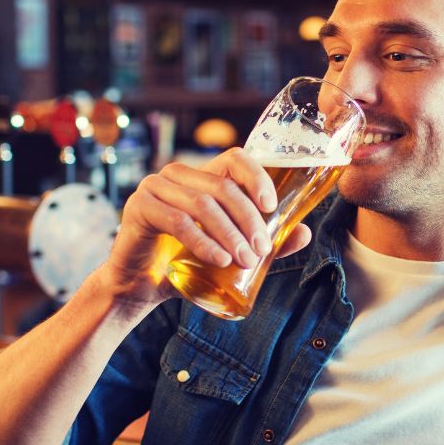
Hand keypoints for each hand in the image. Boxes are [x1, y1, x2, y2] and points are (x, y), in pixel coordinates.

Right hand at [98, 148, 311, 306]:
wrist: (141, 286)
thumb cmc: (185, 263)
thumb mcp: (229, 251)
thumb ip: (262, 241)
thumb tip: (305, 233)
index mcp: (200, 176)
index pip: (234, 158)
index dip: (256, 176)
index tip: (271, 206)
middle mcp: (177, 174)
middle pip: (223, 186)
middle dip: (248, 219)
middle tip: (262, 250)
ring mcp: (155, 187)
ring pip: (203, 204)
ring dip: (230, 234)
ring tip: (246, 260)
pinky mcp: (139, 207)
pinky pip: (178, 222)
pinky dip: (203, 243)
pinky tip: (220, 260)